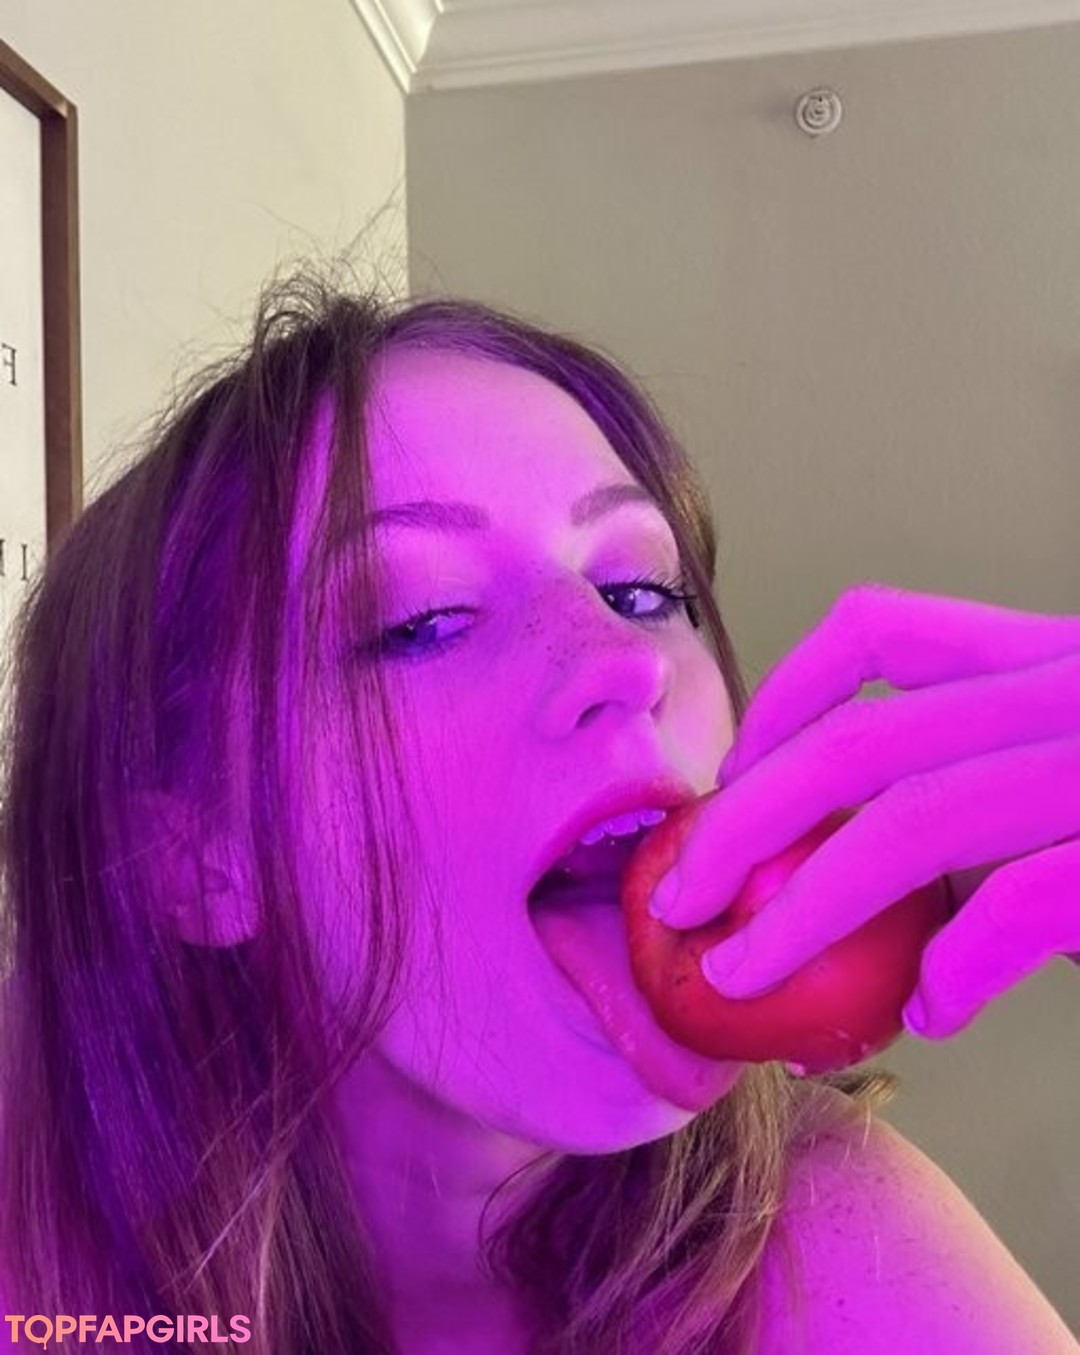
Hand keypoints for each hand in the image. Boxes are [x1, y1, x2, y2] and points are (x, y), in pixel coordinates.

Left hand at [650, 582, 1079, 1038]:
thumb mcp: (1078, 743)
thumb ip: (995, 782)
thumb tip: (884, 894)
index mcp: (1043, 652)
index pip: (874, 628)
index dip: (779, 693)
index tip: (732, 773)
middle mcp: (1070, 685)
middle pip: (861, 738)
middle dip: (745, 822)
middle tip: (675, 897)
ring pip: (917, 820)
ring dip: (807, 908)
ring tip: (738, 976)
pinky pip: (1030, 899)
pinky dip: (964, 961)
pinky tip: (934, 1012)